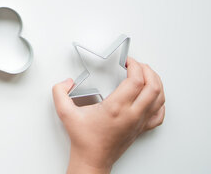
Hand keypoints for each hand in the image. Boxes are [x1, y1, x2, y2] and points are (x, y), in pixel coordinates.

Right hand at [52, 57, 164, 173]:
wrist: (92, 158)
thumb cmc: (83, 139)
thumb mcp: (64, 112)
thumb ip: (60, 92)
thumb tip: (67, 81)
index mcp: (116, 107)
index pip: (136, 81)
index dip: (134, 66)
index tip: (127, 61)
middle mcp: (132, 114)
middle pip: (153, 86)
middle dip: (147, 70)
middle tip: (137, 65)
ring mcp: (139, 122)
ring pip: (159, 98)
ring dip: (155, 82)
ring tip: (146, 75)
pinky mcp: (141, 128)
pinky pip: (159, 114)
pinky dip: (160, 101)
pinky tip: (153, 97)